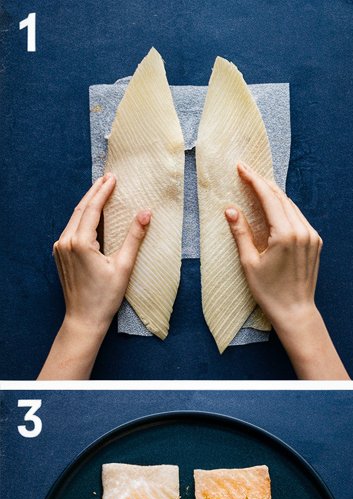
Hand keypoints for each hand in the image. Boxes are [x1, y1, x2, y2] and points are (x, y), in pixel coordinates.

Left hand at [39, 174, 150, 379]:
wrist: (84, 318)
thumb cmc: (105, 296)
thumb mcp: (124, 266)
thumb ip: (134, 237)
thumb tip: (145, 213)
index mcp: (80, 242)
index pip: (92, 209)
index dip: (103, 192)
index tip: (112, 178)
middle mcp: (65, 241)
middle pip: (80, 210)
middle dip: (94, 193)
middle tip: (107, 178)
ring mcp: (60, 248)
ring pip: (74, 218)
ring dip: (88, 204)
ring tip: (101, 191)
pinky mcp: (60, 254)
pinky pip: (71, 229)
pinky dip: (82, 218)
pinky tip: (91, 215)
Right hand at [226, 163, 348, 379]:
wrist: (295, 310)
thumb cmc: (269, 291)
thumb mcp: (249, 262)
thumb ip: (241, 233)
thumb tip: (230, 209)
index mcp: (286, 234)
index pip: (269, 198)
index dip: (254, 180)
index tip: (241, 167)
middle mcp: (303, 231)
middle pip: (281, 198)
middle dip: (263, 183)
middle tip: (246, 172)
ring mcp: (312, 236)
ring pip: (292, 207)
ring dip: (274, 194)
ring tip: (257, 185)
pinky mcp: (316, 242)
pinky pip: (299, 218)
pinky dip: (285, 208)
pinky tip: (274, 206)